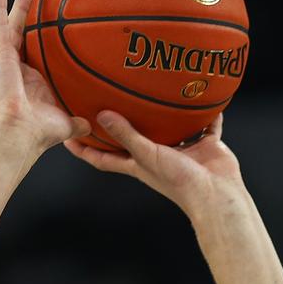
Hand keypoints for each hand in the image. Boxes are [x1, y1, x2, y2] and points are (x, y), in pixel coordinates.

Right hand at [0, 0, 89, 153]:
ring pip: (14, 27)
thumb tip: (90, 125)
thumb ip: (77, 122)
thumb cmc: (39, 135)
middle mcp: (19, 70)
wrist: (19, 134)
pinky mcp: (1, 57)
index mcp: (33, 82)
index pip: (39, 55)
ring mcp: (8, 62)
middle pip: (26, 36)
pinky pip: (0, 28)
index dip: (44, 40)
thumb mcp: (66, 124)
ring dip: (19, 6)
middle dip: (31, 17)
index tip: (52, 27)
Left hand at [65, 111, 244, 214]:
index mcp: (138, 164)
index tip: (67, 137)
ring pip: (169, 128)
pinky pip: (204, 124)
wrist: (215, 193)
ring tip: (154, 90)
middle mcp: (157, 157)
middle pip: (134, 138)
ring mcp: (181, 151)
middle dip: (122, 123)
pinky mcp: (205, 145)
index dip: (85, 150)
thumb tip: (102, 115)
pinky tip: (203, 94)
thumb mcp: (147, 155)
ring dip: (163, 114)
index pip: (104, 158)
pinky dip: (206, 112)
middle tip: (108, 101)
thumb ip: (127, 135)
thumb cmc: (178, 181)